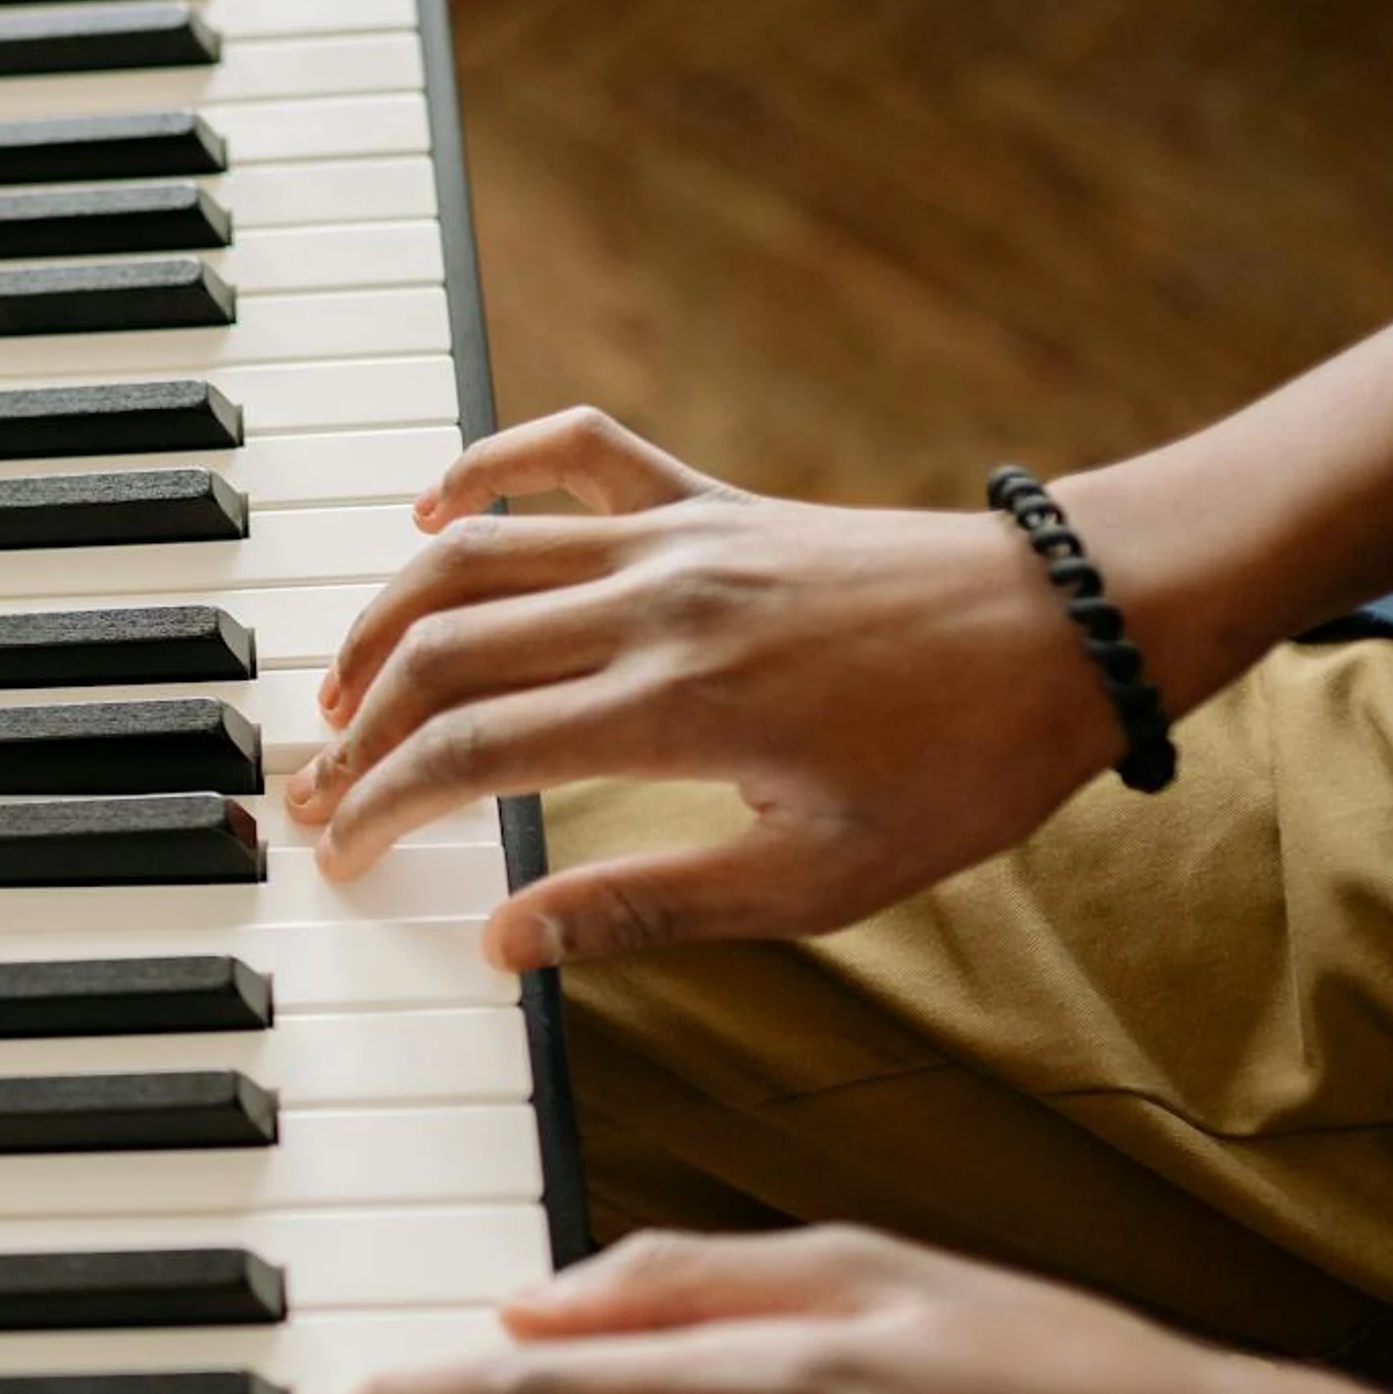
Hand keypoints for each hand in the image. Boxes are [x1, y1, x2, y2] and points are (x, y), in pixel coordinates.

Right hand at [284, 408, 1126, 969]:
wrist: (1073, 628)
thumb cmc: (964, 767)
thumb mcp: (817, 880)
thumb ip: (644, 908)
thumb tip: (506, 943)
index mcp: (675, 707)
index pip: (468, 753)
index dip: (382, 807)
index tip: (340, 854)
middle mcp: (653, 603)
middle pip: (442, 652)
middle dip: (357, 729)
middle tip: (319, 792)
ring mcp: (674, 534)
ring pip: (473, 554)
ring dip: (385, 620)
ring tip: (341, 689)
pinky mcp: (706, 498)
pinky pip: (568, 450)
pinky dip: (485, 469)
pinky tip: (432, 513)